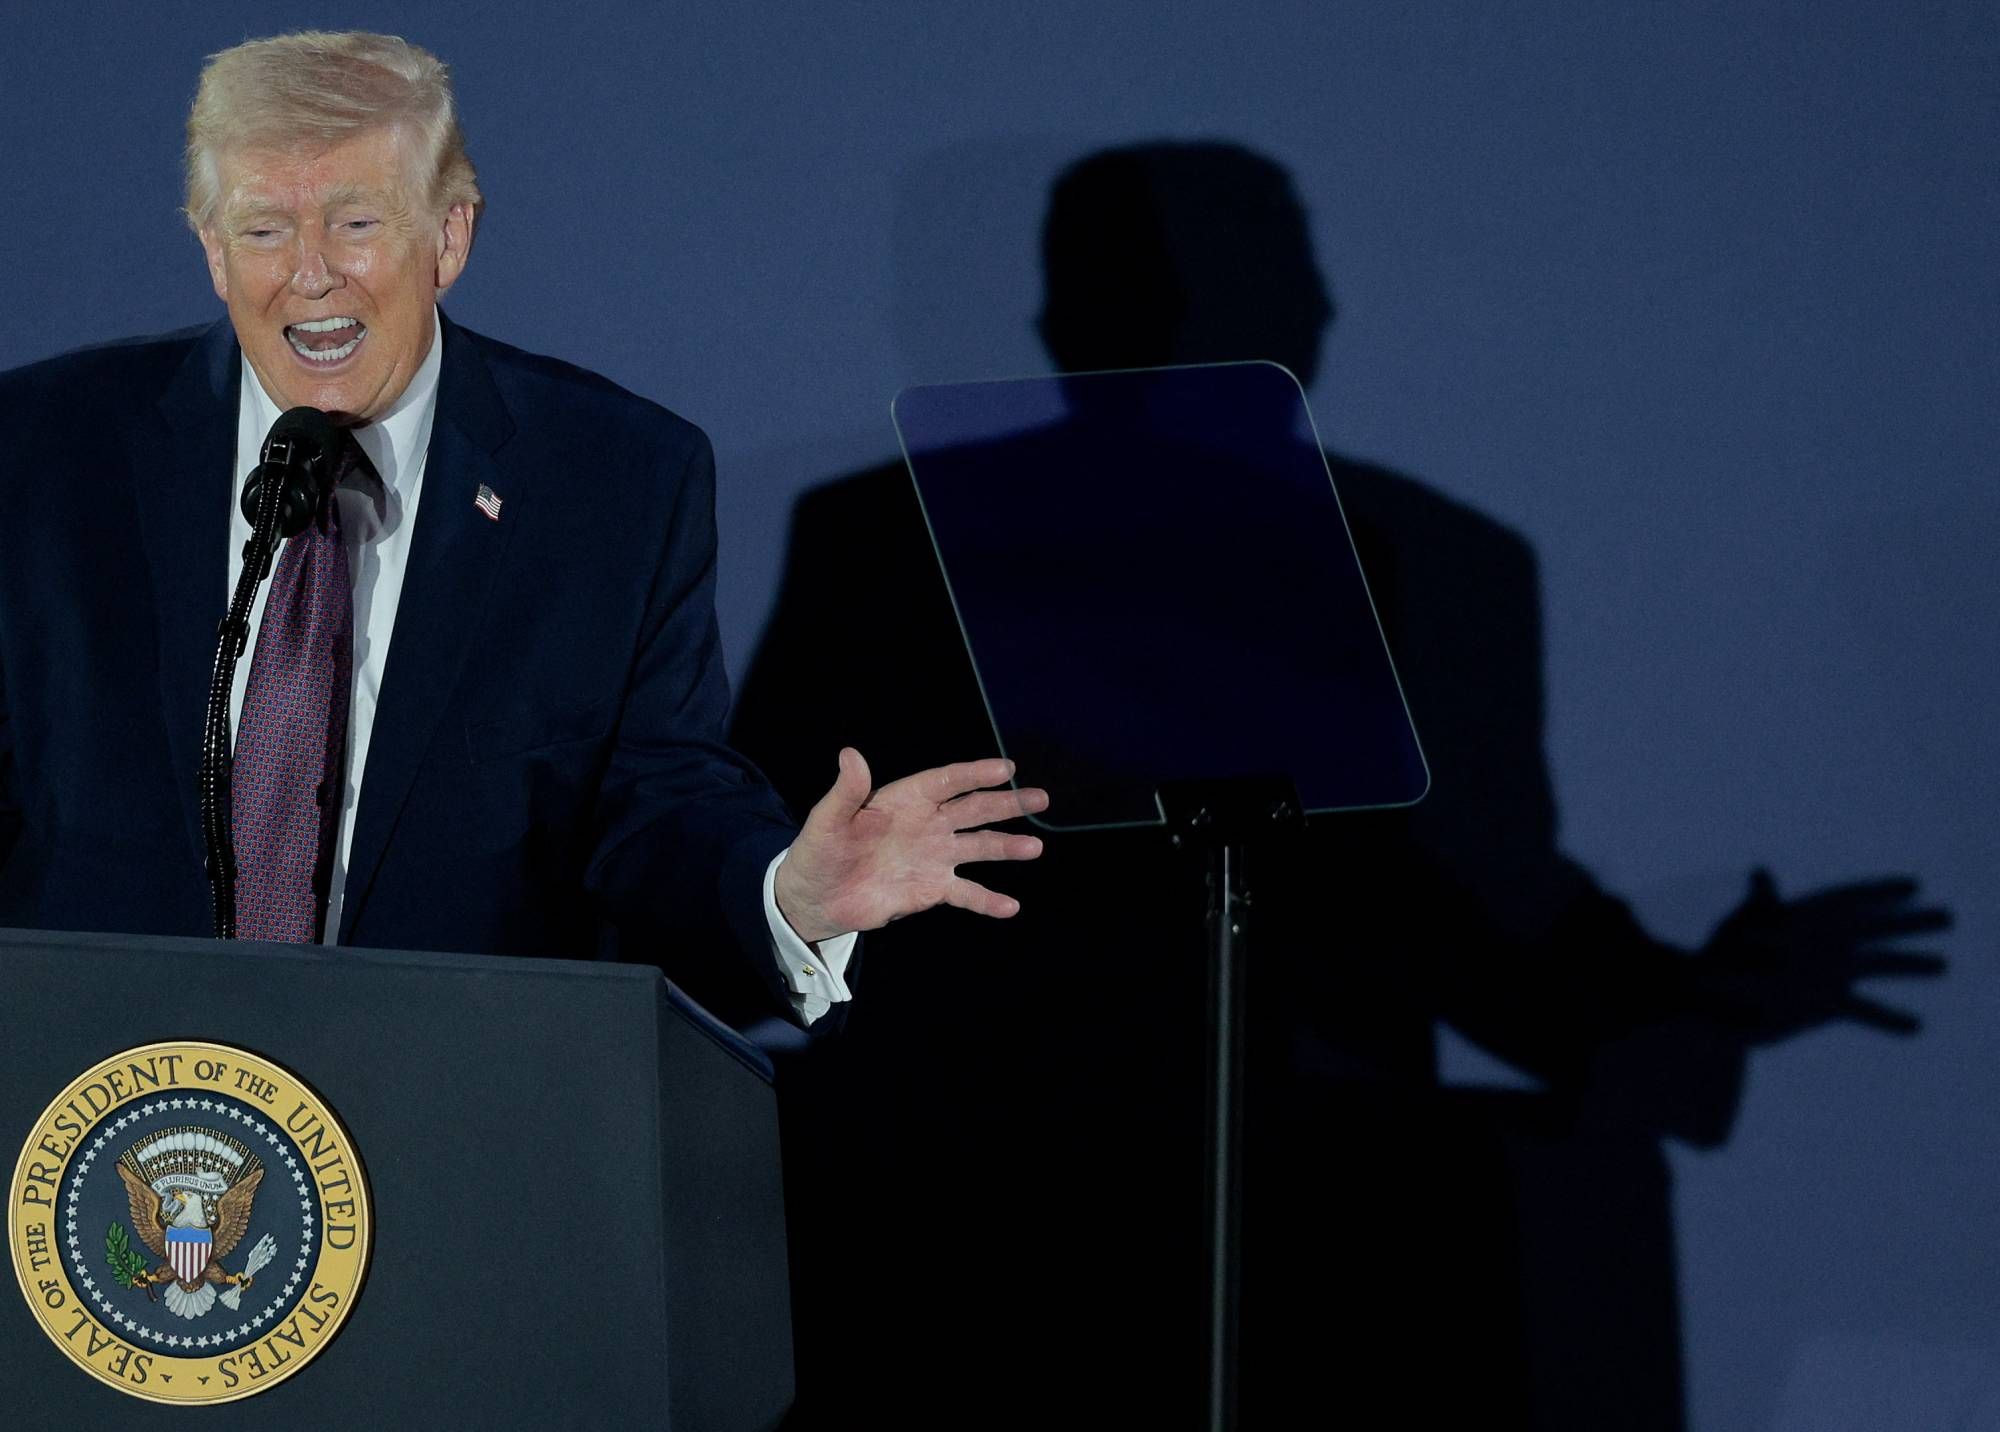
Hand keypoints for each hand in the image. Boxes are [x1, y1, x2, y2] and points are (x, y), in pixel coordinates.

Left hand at [773, 748, 1050, 943]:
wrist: (816, 898)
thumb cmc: (819, 852)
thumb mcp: (827, 820)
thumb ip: (846, 791)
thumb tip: (850, 754)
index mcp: (905, 800)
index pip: (947, 781)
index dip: (975, 774)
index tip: (1006, 768)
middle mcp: (926, 825)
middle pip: (973, 810)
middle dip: (1007, 803)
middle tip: (1040, 798)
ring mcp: (933, 857)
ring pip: (978, 848)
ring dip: (1006, 847)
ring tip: (1035, 848)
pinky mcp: (931, 889)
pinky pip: (966, 892)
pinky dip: (987, 900)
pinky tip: (1010, 906)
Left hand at [1695, 868, 1949, 1041]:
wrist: (1708, 998)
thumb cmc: (1718, 953)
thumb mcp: (1738, 925)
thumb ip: (1759, 903)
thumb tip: (1761, 873)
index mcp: (1804, 915)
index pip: (1847, 897)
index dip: (1879, 890)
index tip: (1913, 886)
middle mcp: (1822, 941)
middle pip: (1874, 927)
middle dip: (1910, 922)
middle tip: (1948, 917)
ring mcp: (1827, 972)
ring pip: (1877, 965)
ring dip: (1909, 964)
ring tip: (1942, 964)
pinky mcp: (1825, 1004)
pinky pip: (1863, 1010)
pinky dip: (1888, 1017)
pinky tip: (1915, 1026)